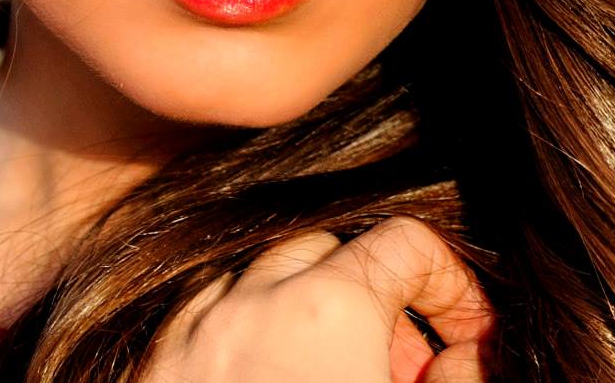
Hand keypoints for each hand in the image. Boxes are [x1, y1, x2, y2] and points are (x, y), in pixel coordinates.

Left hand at [140, 216, 496, 382]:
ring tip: (328, 370)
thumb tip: (461, 358)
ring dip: (297, 307)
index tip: (466, 339)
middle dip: (370, 293)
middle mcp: (249, 305)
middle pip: (327, 250)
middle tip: (397, 365)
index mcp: (328, 308)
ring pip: (249, 277)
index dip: (453, 287)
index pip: (410, 244)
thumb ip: (462, 375)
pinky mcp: (148, 375)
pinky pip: (191, 322)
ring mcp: (187, 342)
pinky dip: (231, 333)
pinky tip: (262, 379)